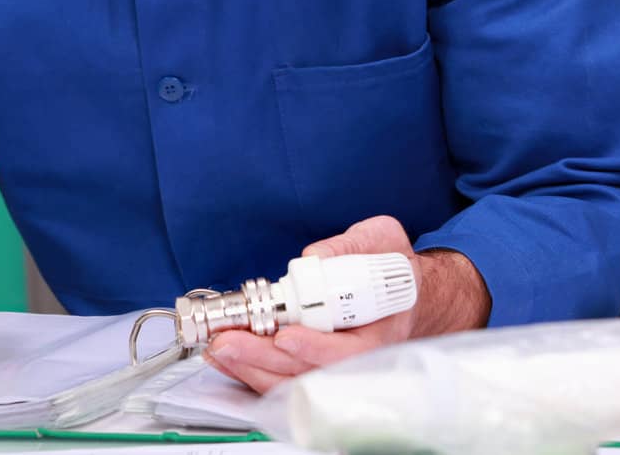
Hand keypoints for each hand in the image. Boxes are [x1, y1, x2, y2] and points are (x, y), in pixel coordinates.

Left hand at [203, 215, 489, 393]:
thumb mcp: (382, 239)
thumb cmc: (390, 265)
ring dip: (251, 368)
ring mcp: (330, 364)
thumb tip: (316, 256)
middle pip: (310, 372)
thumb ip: (351, 244)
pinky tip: (224, 356)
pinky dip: (250, 369)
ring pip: (291, 380)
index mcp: (379, 328)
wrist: (400, 287)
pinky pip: (280, 376)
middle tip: (230, 342)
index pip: (349, 352)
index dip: (316, 348)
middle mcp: (355, 356)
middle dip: (265, 358)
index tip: (286, 336)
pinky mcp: (307, 363)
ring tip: (219, 349)